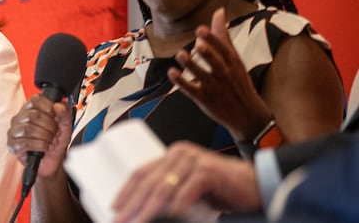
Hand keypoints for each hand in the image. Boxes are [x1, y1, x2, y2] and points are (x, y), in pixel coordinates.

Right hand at [7, 93, 72, 177]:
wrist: (53, 160)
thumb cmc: (56, 140)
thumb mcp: (65, 125)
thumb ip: (65, 113)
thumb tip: (58, 105)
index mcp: (31, 108)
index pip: (35, 100)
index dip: (48, 108)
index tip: (55, 116)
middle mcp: (20, 117)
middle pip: (33, 115)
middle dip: (49, 125)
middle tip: (54, 132)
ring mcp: (14, 131)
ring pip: (28, 129)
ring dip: (44, 136)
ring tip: (50, 141)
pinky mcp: (13, 145)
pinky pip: (25, 143)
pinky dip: (39, 145)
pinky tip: (44, 147)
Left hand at [112, 141, 260, 222]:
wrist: (256, 186)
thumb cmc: (221, 191)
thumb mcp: (189, 190)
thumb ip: (171, 195)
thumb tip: (146, 213)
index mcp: (172, 156)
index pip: (141, 172)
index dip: (126, 190)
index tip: (114, 207)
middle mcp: (180, 154)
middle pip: (149, 181)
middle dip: (132, 204)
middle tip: (121, 220)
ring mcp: (194, 160)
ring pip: (165, 186)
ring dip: (150, 208)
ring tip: (140, 222)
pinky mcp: (209, 170)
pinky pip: (189, 188)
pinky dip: (180, 203)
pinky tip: (174, 215)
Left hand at [168, 8, 272, 141]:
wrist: (248, 116)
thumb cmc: (238, 81)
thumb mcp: (235, 59)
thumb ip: (223, 35)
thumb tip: (219, 11)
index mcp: (233, 63)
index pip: (224, 50)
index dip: (213, 40)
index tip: (201, 30)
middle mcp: (225, 75)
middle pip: (216, 63)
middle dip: (208, 54)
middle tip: (197, 44)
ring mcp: (215, 88)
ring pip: (202, 76)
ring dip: (191, 66)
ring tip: (181, 55)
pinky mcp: (205, 100)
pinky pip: (192, 90)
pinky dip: (182, 82)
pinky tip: (172, 72)